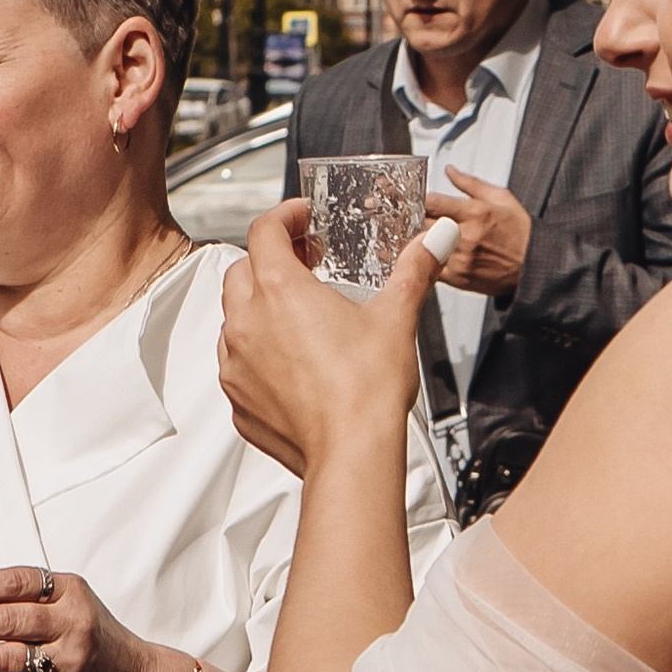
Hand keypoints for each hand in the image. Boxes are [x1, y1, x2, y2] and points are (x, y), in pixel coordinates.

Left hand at [218, 200, 439, 479]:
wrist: (352, 455)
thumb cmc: (368, 390)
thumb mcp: (396, 317)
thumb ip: (415, 269)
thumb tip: (437, 239)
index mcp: (279, 290)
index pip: (264, 231)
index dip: (284, 216)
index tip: (302, 218)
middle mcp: (247, 322)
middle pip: (243, 269)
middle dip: (271, 260)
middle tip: (306, 263)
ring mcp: (236, 363)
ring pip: (234, 317)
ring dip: (259, 306)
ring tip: (299, 315)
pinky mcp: (238, 399)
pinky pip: (238, 363)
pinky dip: (258, 352)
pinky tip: (293, 362)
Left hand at [426, 171, 531, 297]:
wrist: (534, 264)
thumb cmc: (520, 231)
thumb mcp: (500, 197)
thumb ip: (469, 183)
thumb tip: (449, 171)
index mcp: (475, 212)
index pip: (431, 202)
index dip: (421, 199)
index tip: (420, 199)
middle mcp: (466, 236)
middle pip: (422, 224)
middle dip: (417, 219)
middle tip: (419, 217)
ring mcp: (460, 259)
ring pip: (423, 246)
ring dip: (421, 240)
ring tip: (429, 235)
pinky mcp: (458, 278)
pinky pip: (431, 267)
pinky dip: (429, 259)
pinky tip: (436, 253)